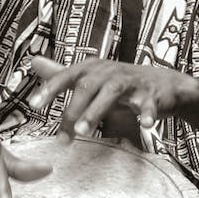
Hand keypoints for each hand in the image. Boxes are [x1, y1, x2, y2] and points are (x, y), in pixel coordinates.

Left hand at [27, 55, 198, 136]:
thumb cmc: (122, 83)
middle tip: (62, 135)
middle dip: (73, 109)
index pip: (67, 75)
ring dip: (96, 111)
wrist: (164, 84)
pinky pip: (149, 104)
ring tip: (84, 130)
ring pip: (111, 92)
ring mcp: (131, 82)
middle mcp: (110, 71)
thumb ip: (62, 74)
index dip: (50, 88)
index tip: (34, 105)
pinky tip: (144, 126)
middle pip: (87, 85)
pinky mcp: (152, 94)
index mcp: (93, 68)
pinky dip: (146, 114)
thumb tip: (34, 62)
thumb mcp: (91, 77)